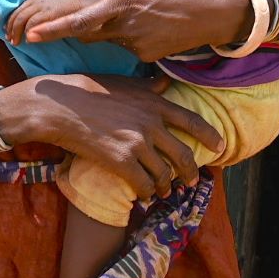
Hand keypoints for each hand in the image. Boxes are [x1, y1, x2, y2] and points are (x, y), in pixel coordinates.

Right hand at [0, 72, 221, 195]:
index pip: (192, 121)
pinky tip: (144, 194)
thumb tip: (164, 84)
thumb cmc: (86, 90)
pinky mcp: (122, 162)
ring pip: (164, 175)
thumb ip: (146, 87)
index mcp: (154, 103)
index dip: (210, 136)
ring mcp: (137, 143)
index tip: (220, 147)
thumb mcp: (122, 83)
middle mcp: (151, 124)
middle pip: (183, 155)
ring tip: (162, 191)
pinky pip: (144, 185)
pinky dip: (147, 192)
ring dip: (165, 186)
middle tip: (189, 181)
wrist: (58, 107)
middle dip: (189, 172)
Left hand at [4, 0, 247, 61]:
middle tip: (96, 14)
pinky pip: (131, 46)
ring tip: (146, 13)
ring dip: (116, 28)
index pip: (81, 20)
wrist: (219, 14)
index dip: (54, 29)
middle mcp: (126, 26)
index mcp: (124, 2)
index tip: (33, 35)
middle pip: (90, 32)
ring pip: (112, 38)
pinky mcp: (149, 57)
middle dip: (83, 26)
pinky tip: (156, 25)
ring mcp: (138, 45)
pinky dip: (134, 36)